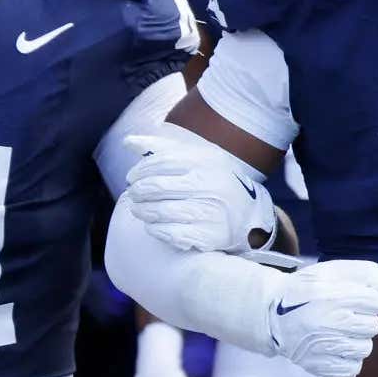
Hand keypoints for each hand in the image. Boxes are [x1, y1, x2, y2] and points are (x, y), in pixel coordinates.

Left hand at [125, 131, 274, 253]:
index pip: (160, 162)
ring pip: (159, 211)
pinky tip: (154, 225)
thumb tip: (127, 141)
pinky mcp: (207, 235)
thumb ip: (163, 148)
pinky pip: (168, 233)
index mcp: (206, 162)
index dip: (139, 170)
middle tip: (134, 195)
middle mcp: (210, 185)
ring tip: (140, 210)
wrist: (250, 215)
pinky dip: (155, 229)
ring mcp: (209, 211)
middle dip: (137, 191)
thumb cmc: (215, 182)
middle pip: (155, 186)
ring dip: (141, 211)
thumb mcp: (198, 158)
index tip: (132, 177)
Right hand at [264, 260, 377, 376]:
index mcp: (334, 296)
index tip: (352, 299)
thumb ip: (369, 273)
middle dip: (363, 320)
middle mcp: (330, 323)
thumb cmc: (309, 289)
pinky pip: (352, 369)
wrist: (271, 315)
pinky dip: (348, 360)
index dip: (367, 299)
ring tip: (339, 332)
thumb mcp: (335, 270)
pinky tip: (335, 349)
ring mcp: (324, 348)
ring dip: (357, 340)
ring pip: (365, 348)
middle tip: (345, 316)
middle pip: (373, 326)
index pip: (377, 302)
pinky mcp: (319, 367)